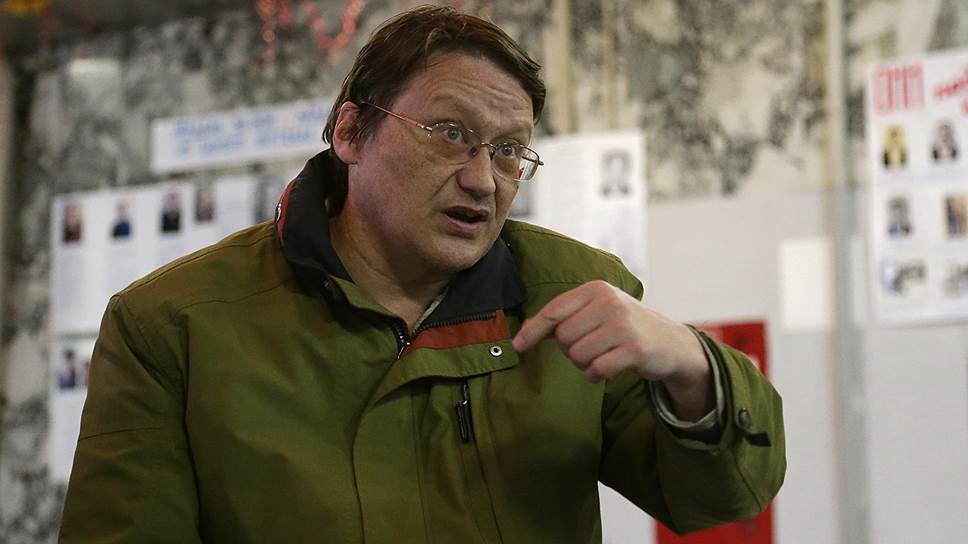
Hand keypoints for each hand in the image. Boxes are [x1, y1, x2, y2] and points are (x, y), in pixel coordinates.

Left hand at [512, 281, 713, 418]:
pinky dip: (595, 375)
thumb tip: (523, 334)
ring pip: (577, 355)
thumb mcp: (597, 311)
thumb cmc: (624, 326)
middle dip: (570, 350)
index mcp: (596, 289)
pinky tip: (608, 369)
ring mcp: (623, 325)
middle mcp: (609, 303)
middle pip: (563, 338)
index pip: (553, 311)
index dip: (532, 330)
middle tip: (591, 348)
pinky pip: (596, 370)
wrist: (670, 342)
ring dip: (583, 364)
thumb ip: (564, 317)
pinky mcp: (634, 349)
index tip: (517, 346)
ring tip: (601, 357)